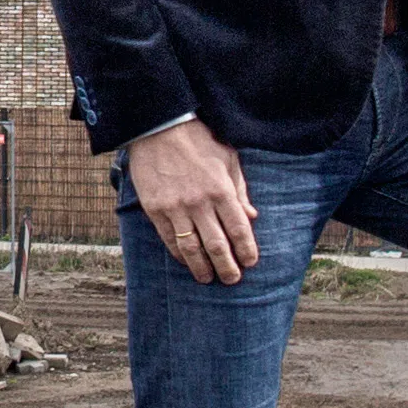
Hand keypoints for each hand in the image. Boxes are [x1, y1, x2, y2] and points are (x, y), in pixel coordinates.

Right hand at [125, 117, 260, 284]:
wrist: (159, 127)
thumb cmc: (198, 140)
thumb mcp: (227, 158)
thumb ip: (240, 189)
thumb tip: (252, 217)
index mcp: (221, 189)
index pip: (238, 229)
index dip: (246, 249)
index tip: (250, 262)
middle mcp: (199, 203)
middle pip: (217, 245)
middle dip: (227, 267)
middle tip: (232, 280)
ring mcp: (175, 208)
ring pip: (192, 248)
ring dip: (202, 268)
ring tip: (208, 279)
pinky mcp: (155, 209)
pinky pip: (169, 239)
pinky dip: (180, 255)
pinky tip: (187, 262)